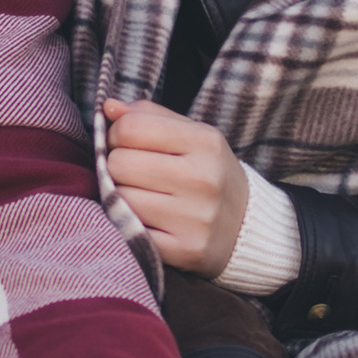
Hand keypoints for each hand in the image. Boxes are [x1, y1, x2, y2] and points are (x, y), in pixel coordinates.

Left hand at [102, 98, 250, 277]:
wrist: (249, 228)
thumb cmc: (210, 174)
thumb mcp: (194, 136)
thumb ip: (150, 116)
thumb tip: (108, 107)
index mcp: (206, 142)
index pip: (131, 128)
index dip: (116, 134)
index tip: (125, 144)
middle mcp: (203, 178)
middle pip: (119, 164)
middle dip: (116, 167)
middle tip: (132, 174)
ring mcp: (195, 218)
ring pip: (119, 198)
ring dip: (119, 197)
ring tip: (140, 196)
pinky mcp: (184, 250)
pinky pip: (129, 231)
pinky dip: (128, 224)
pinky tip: (145, 220)